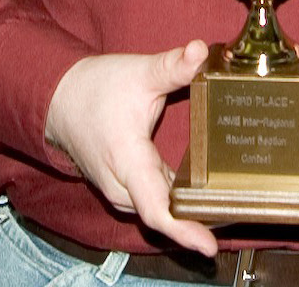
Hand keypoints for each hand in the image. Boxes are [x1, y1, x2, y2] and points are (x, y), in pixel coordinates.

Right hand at [44, 43, 217, 255]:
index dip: (184, 231)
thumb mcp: (138, 74)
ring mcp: (120, 190)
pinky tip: (202, 203)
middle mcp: (122, 185)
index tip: (209, 247)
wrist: (59, 98)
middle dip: (198, 223)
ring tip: (229, 214)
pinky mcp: (124, 187)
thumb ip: (172, 66)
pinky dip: (176, 206)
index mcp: (127, 161)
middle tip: (240, 218)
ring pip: (158, 212)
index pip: (157, 210)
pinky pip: (153, 204)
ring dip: (187, 216)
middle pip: (163, 216)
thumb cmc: (95, 89)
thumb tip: (201, 50)